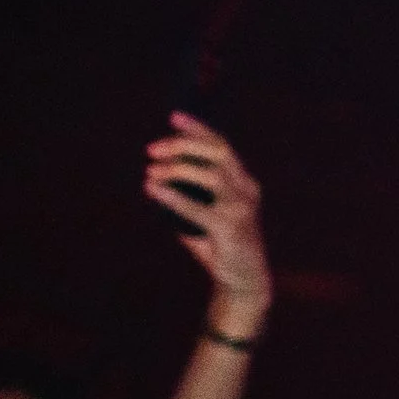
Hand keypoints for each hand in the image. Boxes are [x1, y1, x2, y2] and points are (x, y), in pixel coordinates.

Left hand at [144, 114, 270, 335]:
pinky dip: (172, 196)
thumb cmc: (221, 247)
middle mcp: (247, 190)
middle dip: (183, 145)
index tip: (174, 116)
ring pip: (210, 175)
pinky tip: (152, 189)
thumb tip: (154, 180)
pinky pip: (197, 208)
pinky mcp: (230, 228)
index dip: (198, 129)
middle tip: (152, 150)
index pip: (223, 146)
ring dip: (177, 169)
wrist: (243, 282)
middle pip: (218, 152)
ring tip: (151, 172)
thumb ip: (189, 197)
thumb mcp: (205, 215)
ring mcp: (241, 208)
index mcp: (244, 182)